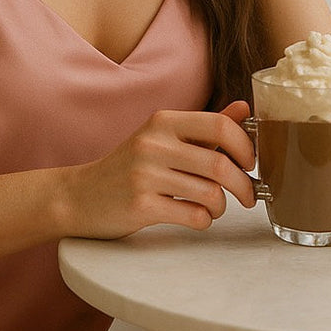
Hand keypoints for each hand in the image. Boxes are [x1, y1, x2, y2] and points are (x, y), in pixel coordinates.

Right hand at [64, 102, 256, 238]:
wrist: (79, 196)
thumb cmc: (129, 167)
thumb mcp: (163, 139)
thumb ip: (204, 127)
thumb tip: (243, 109)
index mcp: (163, 121)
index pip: (220, 125)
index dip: (245, 146)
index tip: (250, 163)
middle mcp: (153, 143)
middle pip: (220, 164)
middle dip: (244, 185)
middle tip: (250, 195)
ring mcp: (144, 174)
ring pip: (210, 193)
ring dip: (222, 206)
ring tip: (215, 208)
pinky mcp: (140, 205)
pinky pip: (193, 216)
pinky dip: (204, 220)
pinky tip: (196, 217)